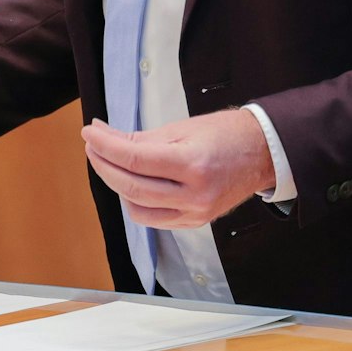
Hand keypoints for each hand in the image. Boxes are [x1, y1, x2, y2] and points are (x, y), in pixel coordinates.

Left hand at [80, 111, 276, 229]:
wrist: (262, 153)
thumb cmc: (225, 134)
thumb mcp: (183, 128)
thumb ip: (142, 138)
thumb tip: (104, 137)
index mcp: (192, 164)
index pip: (134, 159)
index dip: (105, 146)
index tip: (89, 133)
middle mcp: (194, 194)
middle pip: (131, 187)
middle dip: (104, 165)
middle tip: (93, 146)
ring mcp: (195, 213)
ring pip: (137, 210)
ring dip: (117, 186)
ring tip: (112, 163)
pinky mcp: (195, 222)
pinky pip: (154, 218)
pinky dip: (137, 201)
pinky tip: (133, 182)